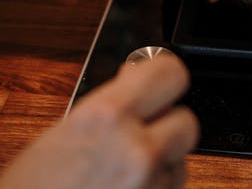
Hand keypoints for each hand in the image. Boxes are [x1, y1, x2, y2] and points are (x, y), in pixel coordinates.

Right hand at [0, 54, 198, 188]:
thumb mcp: (64, 133)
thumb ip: (110, 105)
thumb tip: (136, 78)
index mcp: (107, 118)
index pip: (170, 74)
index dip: (166, 74)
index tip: (160, 77)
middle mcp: (137, 152)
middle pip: (187, 122)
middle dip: (169, 125)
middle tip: (146, 129)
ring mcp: (150, 188)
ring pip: (181, 164)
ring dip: (163, 165)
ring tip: (124, 172)